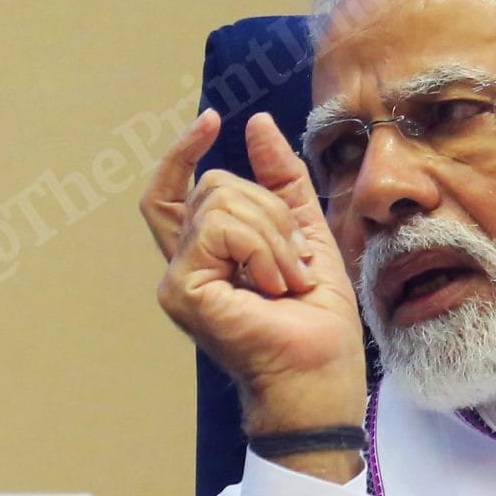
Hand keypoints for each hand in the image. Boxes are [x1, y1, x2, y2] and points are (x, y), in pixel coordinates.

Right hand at [143, 110, 368, 464]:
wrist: (321, 374)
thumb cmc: (316, 322)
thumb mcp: (307, 233)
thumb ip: (282, 181)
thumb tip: (257, 124)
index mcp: (207, 253)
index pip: (174, 189)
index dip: (185, 150)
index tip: (212, 120)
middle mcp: (184, 264)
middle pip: (212, 186)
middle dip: (270, 210)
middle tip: (295, 262)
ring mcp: (178, 279)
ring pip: (220, 201)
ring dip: (273, 235)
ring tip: (288, 280)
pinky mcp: (182, 290)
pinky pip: (222, 230)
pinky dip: (262, 249)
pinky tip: (274, 286)